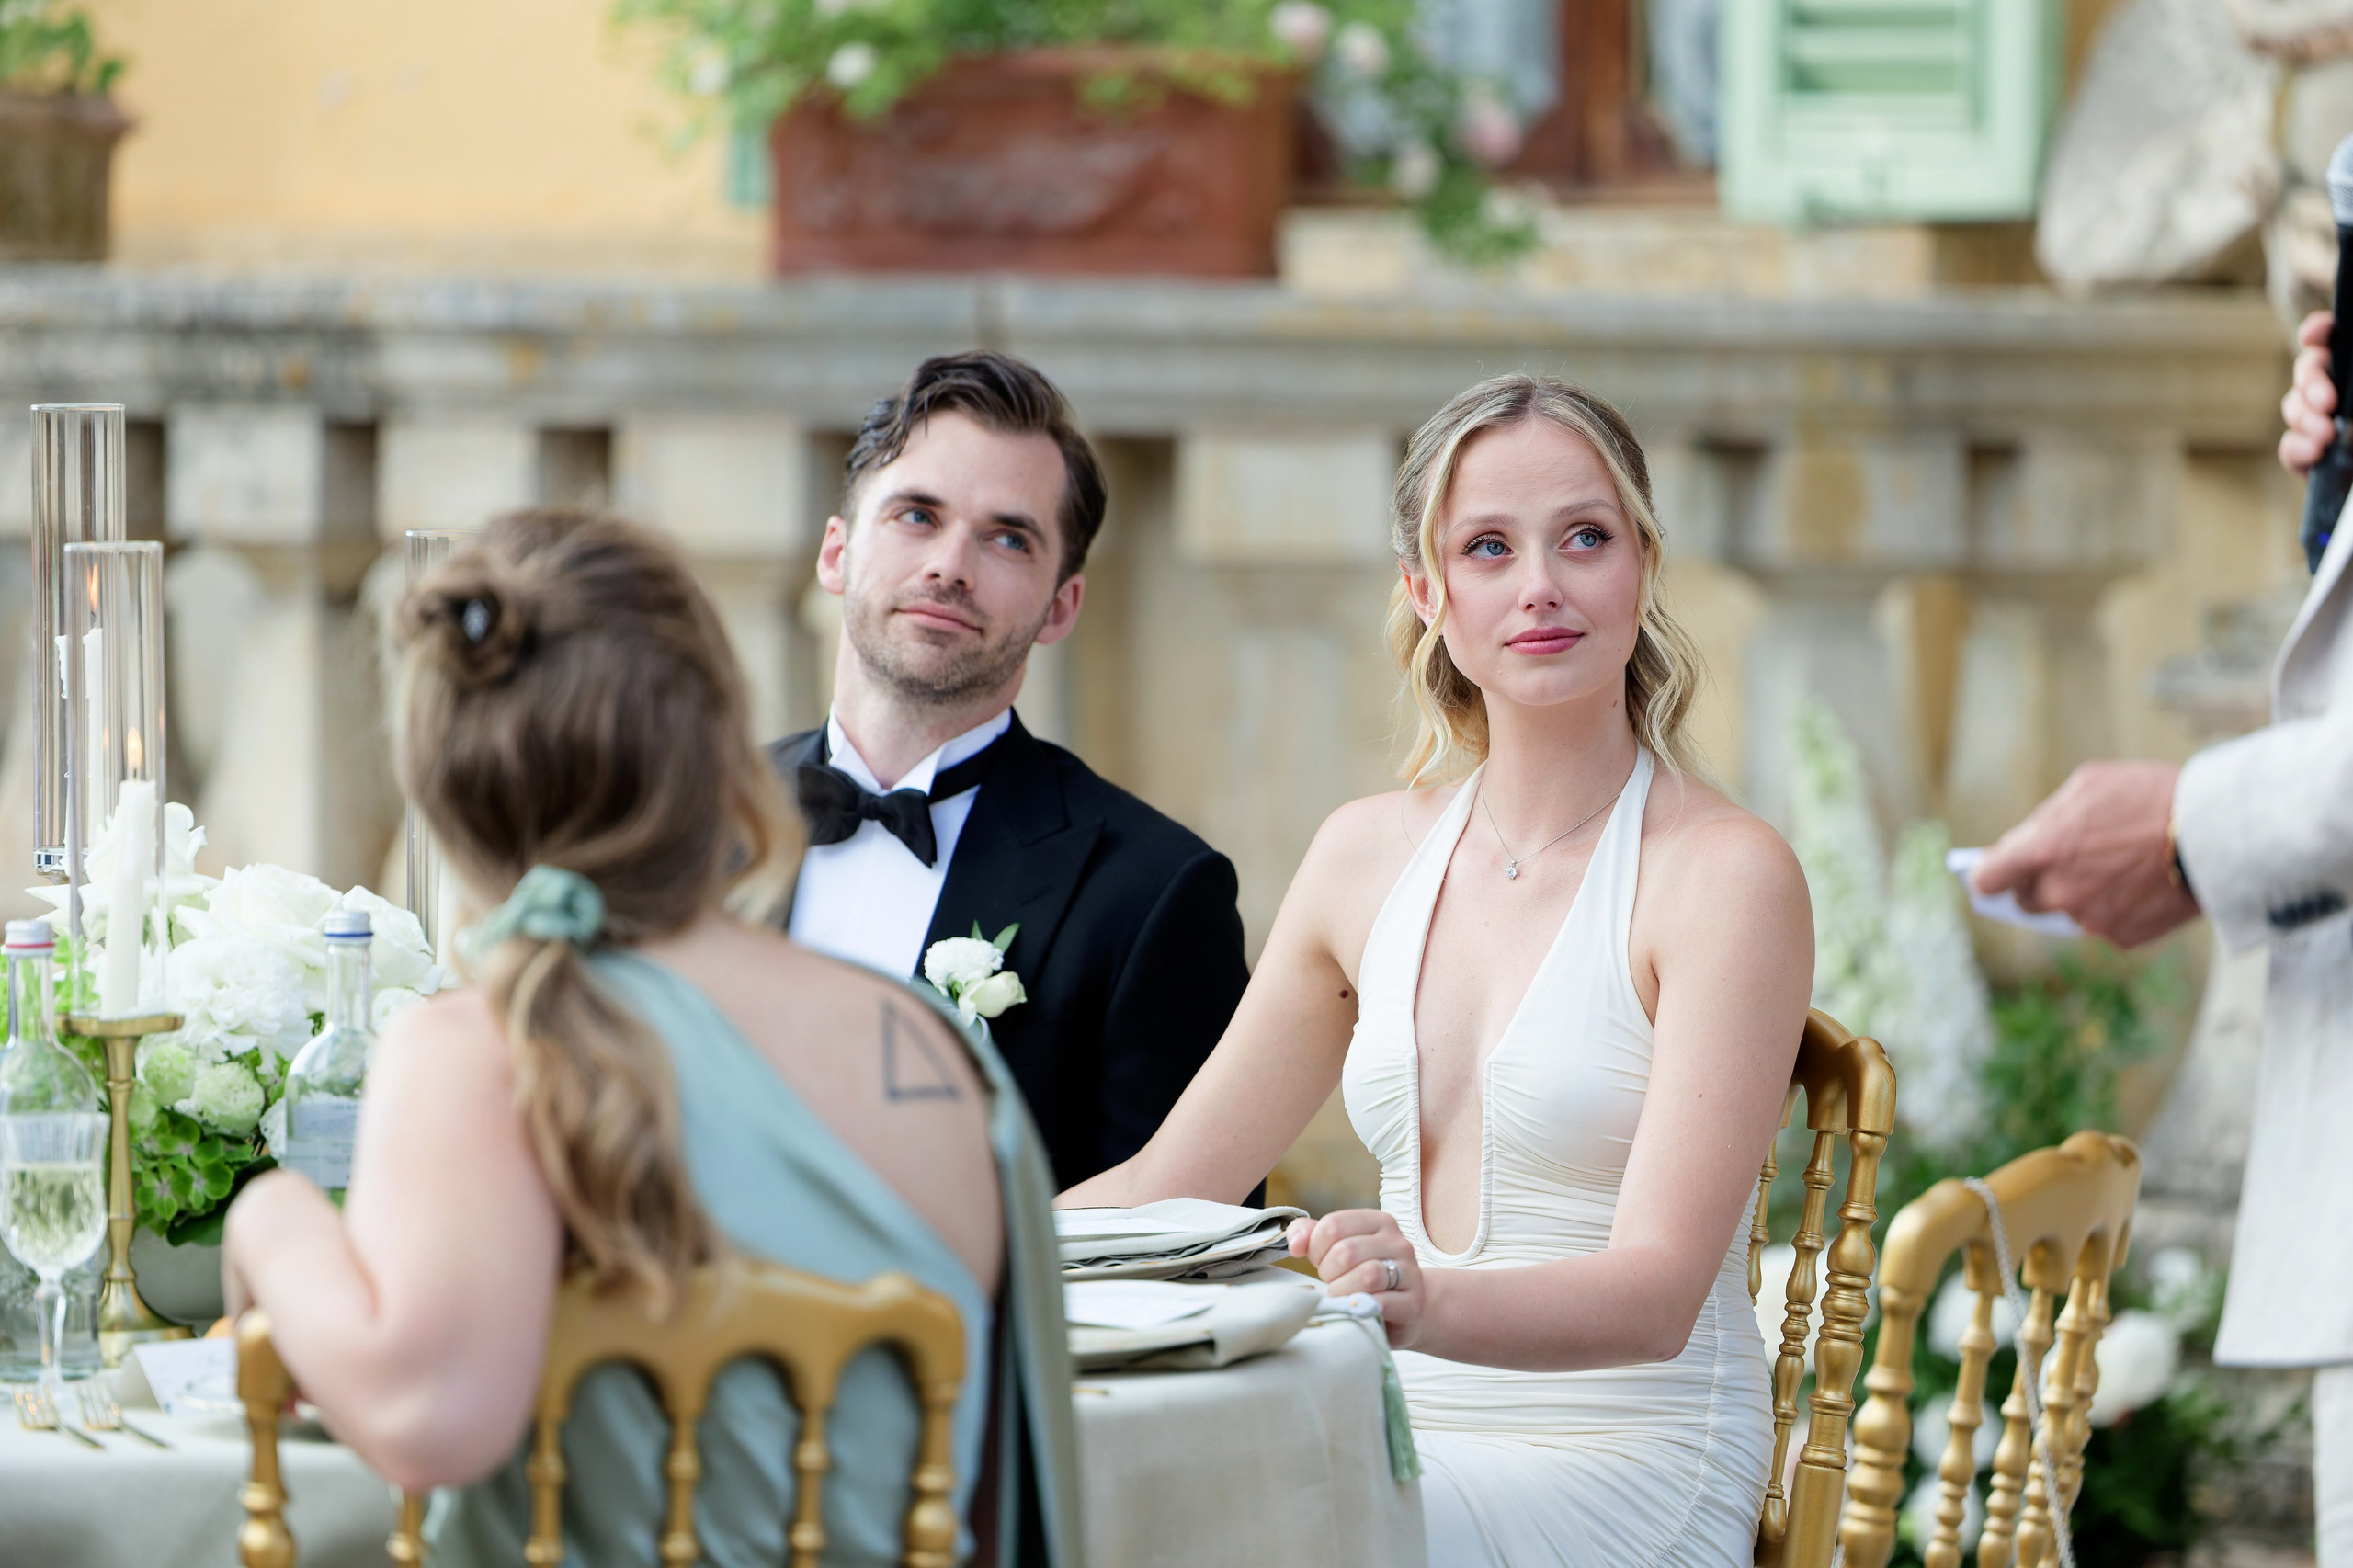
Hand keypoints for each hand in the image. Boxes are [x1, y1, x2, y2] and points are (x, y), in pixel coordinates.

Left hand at [1288, 1209, 1424, 1347]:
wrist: (1406, 1310)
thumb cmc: (1362, 1276)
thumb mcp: (1337, 1250)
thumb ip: (1311, 1236)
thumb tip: (1295, 1244)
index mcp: (1377, 1221)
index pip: (1333, 1225)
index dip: (1315, 1249)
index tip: (1319, 1263)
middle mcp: (1397, 1241)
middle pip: (1346, 1251)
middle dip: (1328, 1272)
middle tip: (1331, 1283)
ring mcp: (1409, 1271)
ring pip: (1367, 1275)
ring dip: (1343, 1290)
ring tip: (1341, 1296)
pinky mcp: (1413, 1302)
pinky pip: (1382, 1302)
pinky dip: (1360, 1307)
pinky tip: (1355, 1309)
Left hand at [1971, 760, 2198, 947]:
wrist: (2216, 832)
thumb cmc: (2149, 796)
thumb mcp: (2087, 786)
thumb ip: (2046, 820)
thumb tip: (2020, 843)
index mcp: (2042, 851)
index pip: (1988, 880)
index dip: (1991, 874)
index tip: (1998, 869)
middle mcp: (2060, 893)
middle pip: (2026, 901)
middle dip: (2038, 883)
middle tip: (2069, 860)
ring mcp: (2091, 919)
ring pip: (2068, 913)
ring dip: (2081, 895)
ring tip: (2117, 866)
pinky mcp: (2123, 937)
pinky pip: (2105, 925)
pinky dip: (2116, 909)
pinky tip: (2140, 883)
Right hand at [2282, 310, 2336, 476]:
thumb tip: (2333, 402)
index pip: (2335, 340)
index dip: (2320, 331)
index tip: (2313, 336)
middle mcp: (2341, 393)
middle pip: (2309, 368)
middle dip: (2310, 382)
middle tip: (2328, 402)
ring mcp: (2323, 424)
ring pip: (2293, 406)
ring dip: (2304, 418)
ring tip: (2325, 436)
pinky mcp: (2312, 457)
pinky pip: (2289, 447)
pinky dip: (2297, 448)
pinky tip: (2314, 452)